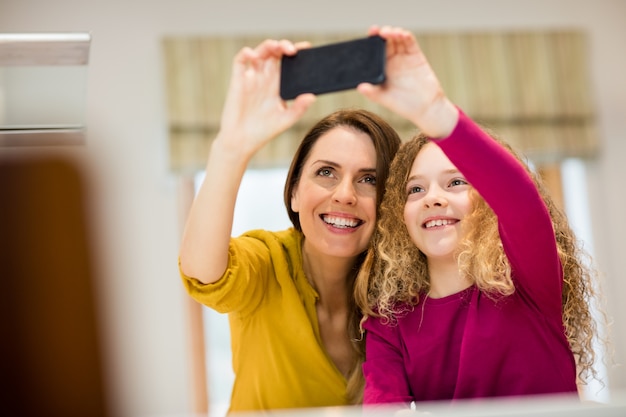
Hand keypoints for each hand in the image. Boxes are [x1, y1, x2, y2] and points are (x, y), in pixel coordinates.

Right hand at [217, 39, 315, 156]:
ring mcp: (252, 78)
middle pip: (275, 54)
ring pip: (260, 53)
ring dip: (268, 46)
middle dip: (284, 46)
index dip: (297, 53)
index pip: (289, 64)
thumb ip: (299, 108)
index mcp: (278, 86)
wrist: (241, 142)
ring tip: (276, 46)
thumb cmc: (263, 131)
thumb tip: (312, 96)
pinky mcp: (238, 80)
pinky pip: (240, 61)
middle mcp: (265, 78)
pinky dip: (245, 53)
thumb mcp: (285, 120)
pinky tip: (253, 56)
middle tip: (292, 50)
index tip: (307, 48)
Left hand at [357, 26, 457, 137]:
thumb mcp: (385, 99)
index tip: (367, 37)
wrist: (425, 108)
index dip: (370, 42)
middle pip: (385, 41)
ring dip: (392, 32)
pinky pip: (410, 42)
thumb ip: (373, 92)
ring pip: (396, 38)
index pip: (374, 51)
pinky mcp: (416, 56)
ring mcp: (404, 57)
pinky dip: (405, 35)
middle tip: (376, 31)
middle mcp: (392, 60)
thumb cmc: (404, 105)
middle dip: (380, 34)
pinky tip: (401, 34)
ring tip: (387, 33)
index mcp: (382, 69)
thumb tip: (359, 87)